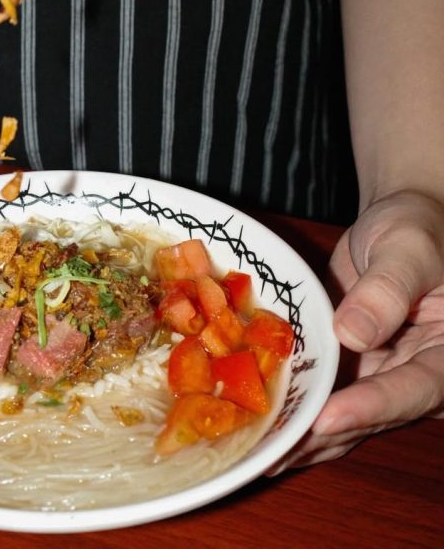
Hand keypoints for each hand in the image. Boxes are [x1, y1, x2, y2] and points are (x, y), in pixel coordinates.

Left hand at [272, 190, 443, 470]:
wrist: (402, 224)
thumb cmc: (415, 229)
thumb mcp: (407, 248)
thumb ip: (386, 288)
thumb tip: (352, 333)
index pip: (411, 389)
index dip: (367, 407)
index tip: (325, 419)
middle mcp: (420, 377)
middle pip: (373, 415)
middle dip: (322, 435)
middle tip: (274, 454)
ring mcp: (384, 377)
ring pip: (347, 417)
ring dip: (304, 436)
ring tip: (259, 454)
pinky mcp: (354, 370)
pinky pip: (326, 395)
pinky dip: (296, 410)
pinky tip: (261, 427)